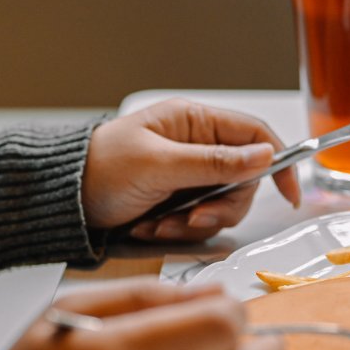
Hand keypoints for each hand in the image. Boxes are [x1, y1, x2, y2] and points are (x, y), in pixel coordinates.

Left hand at [82, 99, 301, 240]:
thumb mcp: (160, 165)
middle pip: (244, 179)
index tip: (289, 194)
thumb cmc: (100, 169)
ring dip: (196, 221)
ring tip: (160, 224)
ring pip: (224, 204)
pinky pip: (199, 219)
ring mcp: (189, 174)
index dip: (278, 162)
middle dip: (222, 205)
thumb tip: (265, 155)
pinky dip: (178, 228)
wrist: (60, 199)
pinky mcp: (179, 199)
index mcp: (194, 121)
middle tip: (194, 218)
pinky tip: (150, 226)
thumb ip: (215, 162)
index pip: (255, 134)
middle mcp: (197, 145)